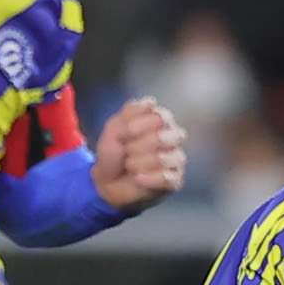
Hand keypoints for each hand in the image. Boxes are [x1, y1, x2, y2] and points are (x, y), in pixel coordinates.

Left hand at [91, 96, 186, 214]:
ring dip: (138, 163)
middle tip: (126, 152)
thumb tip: (151, 102)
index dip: (136, 127)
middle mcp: (173, 137)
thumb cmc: (114, 153)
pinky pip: (165, 178)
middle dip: (136, 147)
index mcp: (161, 121)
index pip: (160, 117)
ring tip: (130, 165)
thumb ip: (130, 114)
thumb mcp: (114, 129)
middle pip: (162, 138)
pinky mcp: (175, 180)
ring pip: (162, 159)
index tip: (122, 135)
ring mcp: (176, 159)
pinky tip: (137, 178)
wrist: (107, 182)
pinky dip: (147, 179)